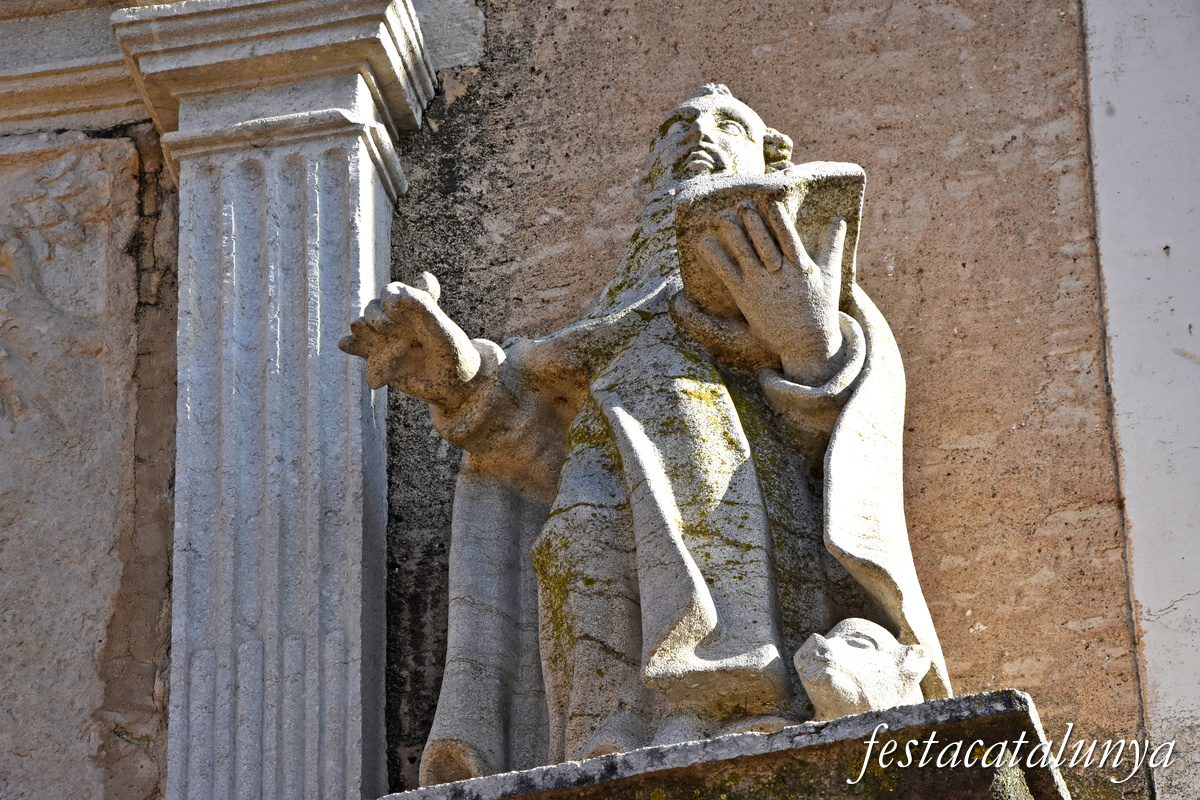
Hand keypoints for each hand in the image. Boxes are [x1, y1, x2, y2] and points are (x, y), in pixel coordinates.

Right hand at [339, 273, 481, 409]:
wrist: (455, 386)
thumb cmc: (453, 352)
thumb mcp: (441, 328)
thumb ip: (422, 308)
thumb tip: (394, 297)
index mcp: (413, 305)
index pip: (392, 293)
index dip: (389, 298)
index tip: (397, 309)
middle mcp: (397, 319)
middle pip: (373, 309)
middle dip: (375, 316)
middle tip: (387, 329)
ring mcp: (386, 338)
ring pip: (362, 327)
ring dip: (362, 330)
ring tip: (362, 332)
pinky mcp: (379, 358)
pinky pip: (358, 348)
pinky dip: (351, 345)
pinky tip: (346, 344)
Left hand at [699, 200, 847, 384]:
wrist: (807, 342)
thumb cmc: (820, 307)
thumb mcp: (830, 275)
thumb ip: (832, 245)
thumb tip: (839, 219)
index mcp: (801, 268)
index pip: (790, 239)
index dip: (780, 221)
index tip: (772, 203)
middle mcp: (779, 275)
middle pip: (763, 243)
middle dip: (752, 223)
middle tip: (741, 205)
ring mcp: (761, 286)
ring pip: (743, 255)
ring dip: (732, 234)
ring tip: (721, 216)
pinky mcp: (745, 297)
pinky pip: (727, 273)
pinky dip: (716, 258)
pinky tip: (706, 243)